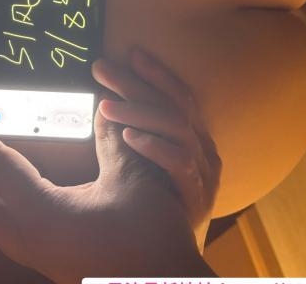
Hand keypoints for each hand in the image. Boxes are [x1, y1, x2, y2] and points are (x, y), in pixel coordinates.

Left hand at [0, 53, 216, 282]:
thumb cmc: (151, 240)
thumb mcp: (134, 181)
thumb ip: (112, 142)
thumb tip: (103, 110)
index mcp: (41, 215)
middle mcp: (29, 241)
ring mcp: (39, 259)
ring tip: (14, 163)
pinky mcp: (51, 266)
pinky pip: (13, 234)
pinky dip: (13, 207)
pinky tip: (40, 189)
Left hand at [93, 48, 221, 251]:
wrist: (174, 252)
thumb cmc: (159, 202)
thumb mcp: (141, 162)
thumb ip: (128, 131)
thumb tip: (102, 101)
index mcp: (194, 137)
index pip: (179, 95)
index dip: (157, 73)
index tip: (130, 53)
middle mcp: (204, 150)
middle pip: (174, 105)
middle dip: (137, 83)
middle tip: (102, 69)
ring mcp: (203, 173)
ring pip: (177, 129)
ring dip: (139, 112)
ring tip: (105, 105)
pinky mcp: (197, 197)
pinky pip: (179, 164)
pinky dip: (154, 146)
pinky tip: (129, 137)